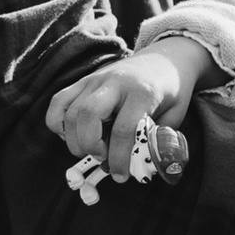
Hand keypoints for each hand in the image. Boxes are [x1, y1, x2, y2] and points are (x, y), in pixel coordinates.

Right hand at [45, 42, 204, 193]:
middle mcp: (114, 82)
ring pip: (69, 111)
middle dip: (90, 145)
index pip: (124, 129)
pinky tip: (74, 135)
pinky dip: (58, 124)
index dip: (119, 158)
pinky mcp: (82, 81)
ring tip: (92, 149)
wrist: (164, 58)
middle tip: (102, 158)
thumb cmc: (170, 91)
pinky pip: (58, 102)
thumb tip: (138, 166)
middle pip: (88, 114)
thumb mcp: (175, 115)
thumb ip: (157, 139)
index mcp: (142, 91)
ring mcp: (95, 79)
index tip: (120, 176)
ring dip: (74, 140)